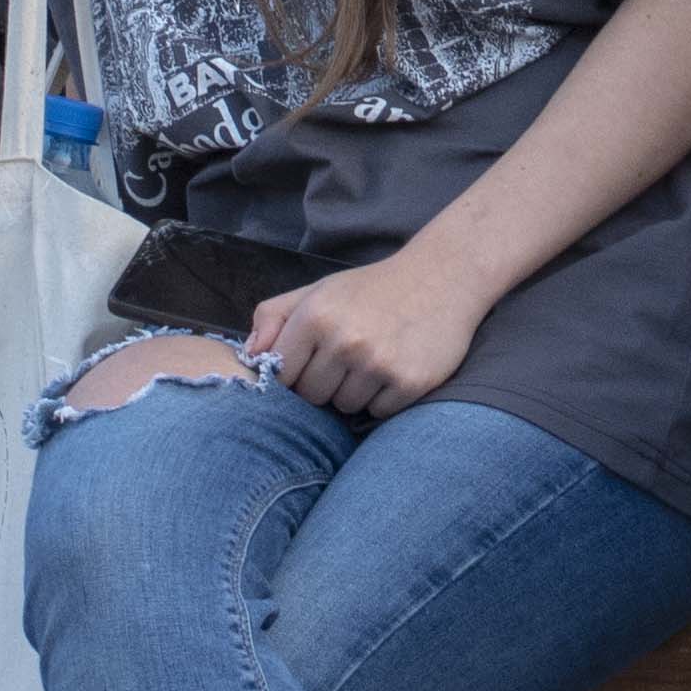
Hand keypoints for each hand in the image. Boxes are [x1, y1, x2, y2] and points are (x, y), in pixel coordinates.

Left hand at [246, 250, 494, 419]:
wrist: (441, 277)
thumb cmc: (371, 289)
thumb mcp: (319, 290)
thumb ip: (274, 316)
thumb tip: (249, 354)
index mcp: (315, 315)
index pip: (280, 375)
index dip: (294, 372)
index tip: (311, 360)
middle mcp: (344, 340)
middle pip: (311, 397)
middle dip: (325, 383)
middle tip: (348, 357)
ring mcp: (378, 363)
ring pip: (344, 407)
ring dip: (354, 392)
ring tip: (372, 361)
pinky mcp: (408, 383)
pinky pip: (377, 413)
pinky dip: (383, 398)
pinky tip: (394, 368)